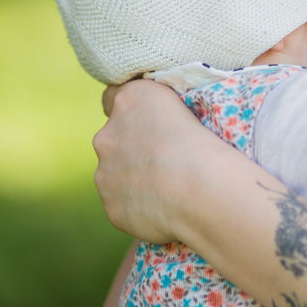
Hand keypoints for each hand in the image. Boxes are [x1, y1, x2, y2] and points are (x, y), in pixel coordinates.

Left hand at [93, 78, 218, 243]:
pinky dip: (137, 206)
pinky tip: (162, 206)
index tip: (145, 123)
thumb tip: (144, 115)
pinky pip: (122, 205)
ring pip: (114, 176)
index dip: (128, 111)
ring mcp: (105, 175)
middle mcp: (106, 136)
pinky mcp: (112, 207)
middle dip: (130, 149)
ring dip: (132, 179)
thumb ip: (151, 102)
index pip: (111, 99)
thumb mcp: (179, 99)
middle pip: (112, 142)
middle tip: (162, 160)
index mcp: (127, 102)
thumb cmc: (199, 139)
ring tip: (166, 187)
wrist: (201, 187)